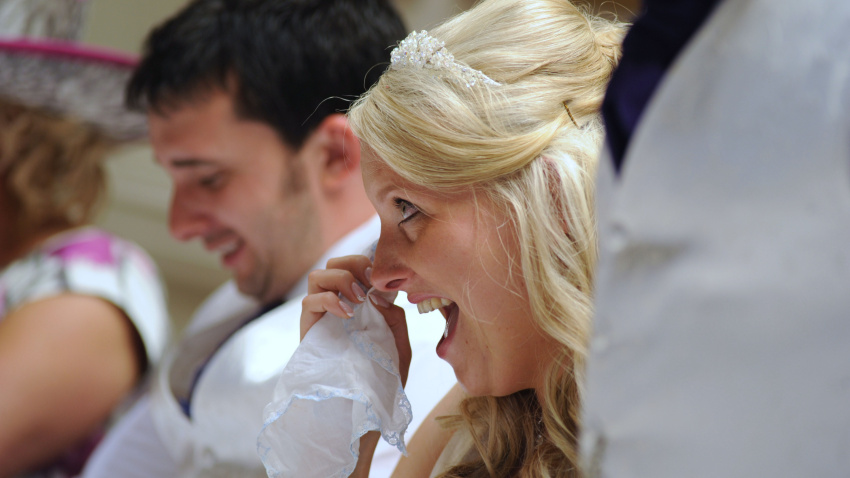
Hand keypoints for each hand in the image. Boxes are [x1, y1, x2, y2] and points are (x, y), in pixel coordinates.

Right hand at [300, 255, 410, 385]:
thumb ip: (394, 317)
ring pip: (317, 275)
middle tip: (369, 283)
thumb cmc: (384, 375)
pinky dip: (330, 300)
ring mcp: (320, 314)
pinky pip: (309, 301)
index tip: (381, 276)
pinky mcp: (308, 328)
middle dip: (353, 264)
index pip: (354, 265)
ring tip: (359, 300)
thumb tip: (377, 296)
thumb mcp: (400, 342)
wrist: (366, 405)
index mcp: (358, 301)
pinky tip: (347, 315)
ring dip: (340, 279)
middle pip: (333, 262)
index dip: (366, 261)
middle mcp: (337, 302)